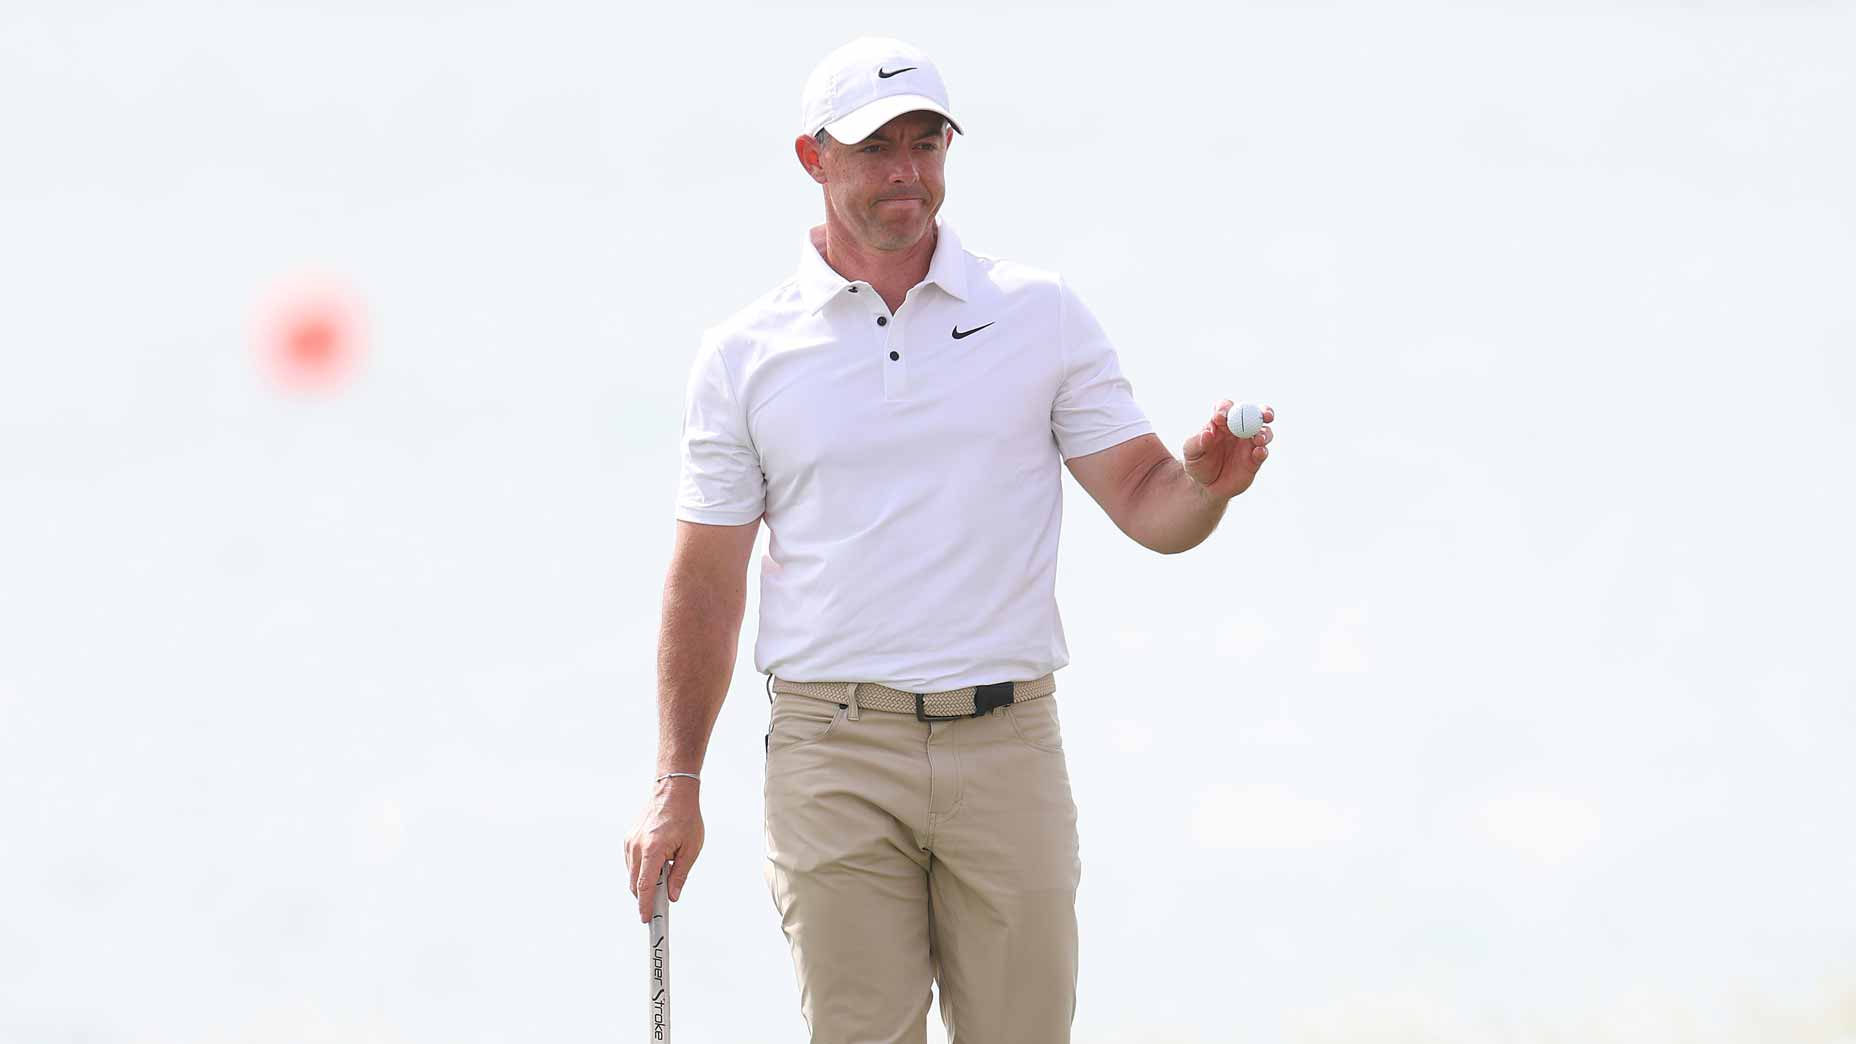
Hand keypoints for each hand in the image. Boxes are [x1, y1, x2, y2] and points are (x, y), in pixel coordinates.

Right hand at [625, 779, 703, 922]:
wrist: (673, 790)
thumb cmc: (685, 817)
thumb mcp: (691, 848)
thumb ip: (680, 874)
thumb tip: (673, 896)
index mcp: (653, 849)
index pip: (644, 886)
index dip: (645, 906)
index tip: (646, 919)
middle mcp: (636, 846)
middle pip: (635, 884)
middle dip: (645, 897)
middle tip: (660, 906)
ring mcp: (630, 841)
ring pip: (632, 874)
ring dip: (644, 882)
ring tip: (664, 877)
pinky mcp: (628, 838)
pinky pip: (631, 862)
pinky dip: (641, 870)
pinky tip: (656, 864)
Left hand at [1182, 401, 1274, 499]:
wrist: (1205, 487)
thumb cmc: (1196, 463)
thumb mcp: (1190, 453)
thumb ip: (1197, 442)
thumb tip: (1207, 432)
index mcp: (1221, 422)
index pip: (1226, 408)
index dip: (1225, 409)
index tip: (1220, 417)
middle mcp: (1238, 429)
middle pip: (1254, 413)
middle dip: (1262, 411)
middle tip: (1265, 415)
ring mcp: (1249, 444)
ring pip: (1264, 432)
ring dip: (1264, 433)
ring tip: (1259, 439)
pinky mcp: (1255, 460)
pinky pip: (1262, 452)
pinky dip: (1262, 451)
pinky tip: (1258, 452)